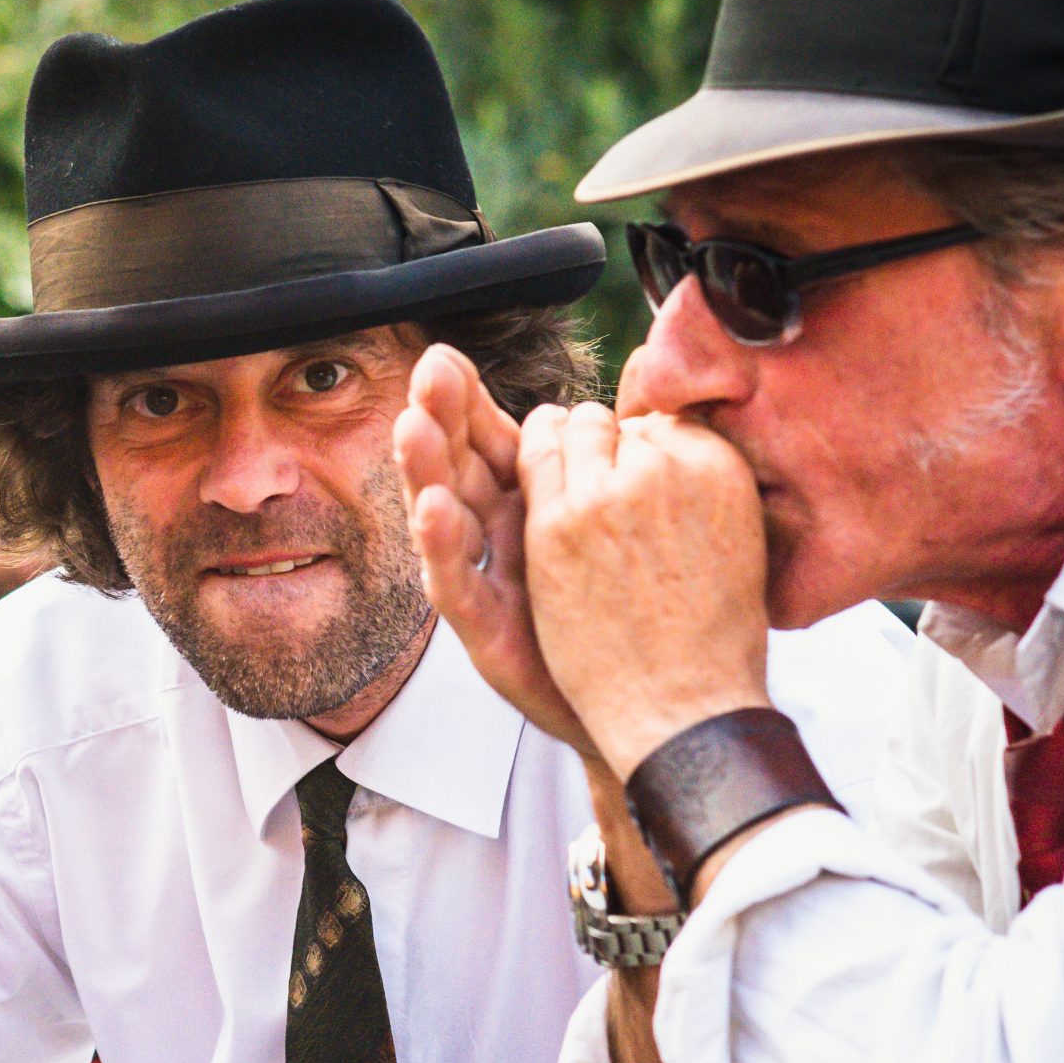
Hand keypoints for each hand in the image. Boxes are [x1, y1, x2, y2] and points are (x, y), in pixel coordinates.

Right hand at [393, 345, 597, 760]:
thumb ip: (612, 461)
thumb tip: (630, 386)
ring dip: (425, 468)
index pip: (490, 439)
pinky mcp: (487, 631)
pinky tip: (432, 508)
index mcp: (532, 504)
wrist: (651, 706)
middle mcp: (500, 538)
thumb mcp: (625, 522)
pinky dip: (442, 546)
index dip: (465, 400)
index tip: (445, 356)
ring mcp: (489, 583)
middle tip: (425, 374)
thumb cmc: (636, 618)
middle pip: (458, 465)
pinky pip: (458, 583)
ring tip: (412, 425)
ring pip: (443, 515)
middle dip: (438, 418)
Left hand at [519, 406, 771, 780]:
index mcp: (716, 467)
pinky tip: (515, 474)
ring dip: (559, 445)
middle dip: (597, 445)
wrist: (685, 706)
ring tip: (557, 473)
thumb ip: (700, 489)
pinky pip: (530, 462)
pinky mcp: (555, 523)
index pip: (659, 426)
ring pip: (569, 433)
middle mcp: (662, 467)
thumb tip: (669, 453)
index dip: (638, 450)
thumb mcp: (735, 543)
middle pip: (609, 423)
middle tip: (592, 481)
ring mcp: (603, 493)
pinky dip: (525, 461)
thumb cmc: (711, 639)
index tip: (632, 477)